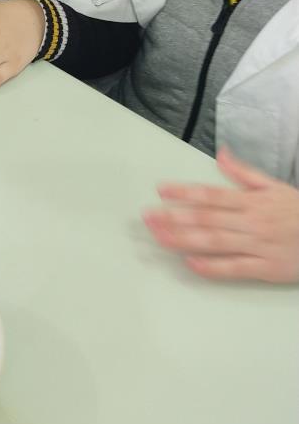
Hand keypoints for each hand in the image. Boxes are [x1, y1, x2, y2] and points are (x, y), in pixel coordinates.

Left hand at [144, 146, 298, 282]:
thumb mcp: (275, 186)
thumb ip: (244, 173)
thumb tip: (221, 155)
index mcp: (251, 201)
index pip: (211, 194)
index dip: (184, 192)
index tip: (161, 190)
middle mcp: (251, 221)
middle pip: (206, 218)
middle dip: (174, 216)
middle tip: (148, 216)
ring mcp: (257, 245)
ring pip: (214, 241)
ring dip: (183, 239)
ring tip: (159, 236)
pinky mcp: (266, 268)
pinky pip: (234, 267)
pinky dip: (212, 266)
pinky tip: (190, 263)